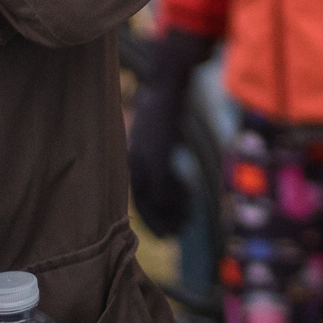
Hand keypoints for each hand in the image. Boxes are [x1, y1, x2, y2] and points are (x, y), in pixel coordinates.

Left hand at [125, 78, 193, 236]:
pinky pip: (165, 185)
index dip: (150, 218)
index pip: (136, 198)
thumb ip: (154, 151)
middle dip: (159, 221)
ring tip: (188, 220)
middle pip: (142, 203)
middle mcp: (133, 163)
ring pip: (156, 198)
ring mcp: (144, 159)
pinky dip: (179, 195)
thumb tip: (161, 166)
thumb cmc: (161, 105)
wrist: (166, 87)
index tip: (163, 232)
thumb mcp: (154, 133)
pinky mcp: (158, 155)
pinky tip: (191, 198)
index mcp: (130, 160)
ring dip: (173, 211)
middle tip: (174, 235)